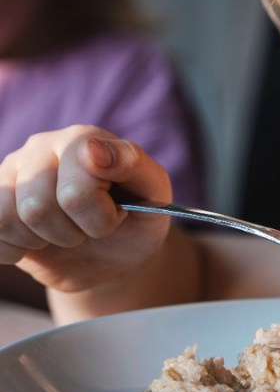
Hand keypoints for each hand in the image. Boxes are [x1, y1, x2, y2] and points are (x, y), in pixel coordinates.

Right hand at [0, 125, 172, 291]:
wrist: (114, 253)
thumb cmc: (137, 218)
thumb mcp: (153, 193)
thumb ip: (133, 164)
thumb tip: (92, 149)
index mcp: (83, 138)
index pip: (75, 193)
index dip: (99, 219)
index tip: (117, 216)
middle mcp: (41, 146)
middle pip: (36, 208)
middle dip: (71, 233)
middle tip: (90, 228)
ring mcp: (11, 171)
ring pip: (8, 221)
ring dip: (44, 241)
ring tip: (65, 231)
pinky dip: (16, 250)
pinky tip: (38, 241)